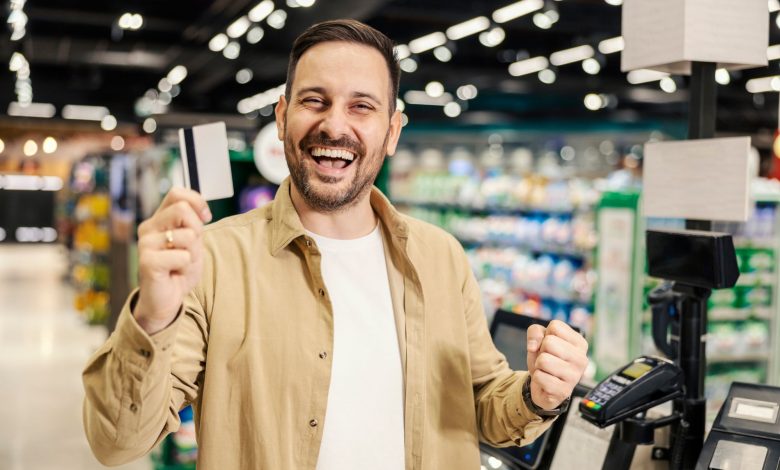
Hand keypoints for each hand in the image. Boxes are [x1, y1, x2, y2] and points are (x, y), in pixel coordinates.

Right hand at [134, 187, 211, 333]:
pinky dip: (187, 267)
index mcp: (158, 219)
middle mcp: (148, 228)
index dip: (197, 202)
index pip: (177, 193)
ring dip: (193, 254)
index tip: (206, 218)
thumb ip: (194, 223)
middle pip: (183, 210)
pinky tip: (175, 274)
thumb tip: (202, 210)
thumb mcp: (192, 242)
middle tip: (190, 250)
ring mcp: (145, 244)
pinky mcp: (147, 261)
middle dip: (197, 231)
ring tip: (181, 265)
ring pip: (187, 235)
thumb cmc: (179, 269)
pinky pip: (183, 256)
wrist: (166, 300)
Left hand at [526, 320, 588, 410]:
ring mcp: (575, 376)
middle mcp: (582, 359)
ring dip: (539, 365)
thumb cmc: (545, 358)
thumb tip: (533, 346)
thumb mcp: (539, 339)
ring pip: (543, 360)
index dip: (545, 336)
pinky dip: (537, 378)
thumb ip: (535, 331)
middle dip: (541, 351)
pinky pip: (539, 377)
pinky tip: (547, 382)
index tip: (550, 347)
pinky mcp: (564, 391)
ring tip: (547, 370)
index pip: (555, 326)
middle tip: (547, 360)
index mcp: (580, 343)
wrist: (544, 385)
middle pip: (549, 342)